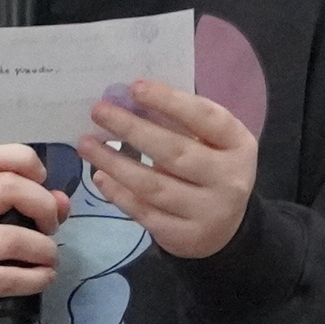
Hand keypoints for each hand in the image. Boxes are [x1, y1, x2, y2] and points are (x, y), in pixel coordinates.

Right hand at [0, 142, 63, 323]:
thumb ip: (29, 202)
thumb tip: (62, 202)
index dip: (23, 159)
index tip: (41, 179)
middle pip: (8, 187)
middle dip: (44, 206)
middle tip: (50, 227)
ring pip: (14, 238)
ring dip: (45, 250)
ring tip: (48, 259)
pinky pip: (11, 277)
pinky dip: (39, 278)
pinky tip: (42, 278)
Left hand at [84, 79, 254, 259]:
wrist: (226, 229)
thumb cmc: (209, 171)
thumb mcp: (210, 144)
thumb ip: (179, 124)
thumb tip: (126, 100)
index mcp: (238, 145)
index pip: (206, 117)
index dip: (170, 101)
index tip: (134, 87)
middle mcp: (229, 178)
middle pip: (174, 151)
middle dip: (132, 129)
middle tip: (98, 111)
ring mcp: (208, 211)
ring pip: (153, 185)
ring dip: (115, 162)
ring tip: (86, 144)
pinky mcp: (185, 236)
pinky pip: (144, 212)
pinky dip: (118, 193)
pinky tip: (99, 176)